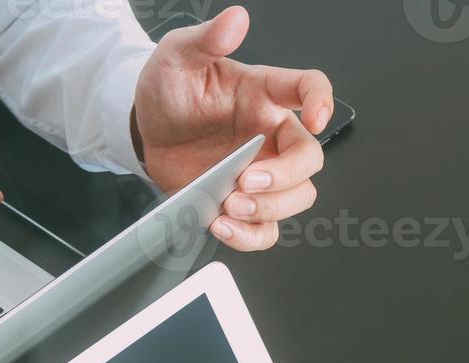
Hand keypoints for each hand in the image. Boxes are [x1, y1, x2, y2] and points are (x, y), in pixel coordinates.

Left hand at [133, 6, 333, 251]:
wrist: (145, 131)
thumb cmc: (169, 91)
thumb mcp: (179, 57)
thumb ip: (207, 38)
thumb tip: (235, 19)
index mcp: (264, 95)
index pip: (311, 89)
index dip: (323, 102)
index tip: (315, 118)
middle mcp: (270, 135)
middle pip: (310, 159)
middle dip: (285, 177)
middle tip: (244, 180)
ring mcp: (262, 172)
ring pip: (297, 197)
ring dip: (269, 208)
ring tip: (231, 204)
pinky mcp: (244, 202)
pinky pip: (266, 230)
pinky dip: (250, 236)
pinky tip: (223, 225)